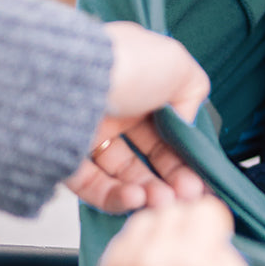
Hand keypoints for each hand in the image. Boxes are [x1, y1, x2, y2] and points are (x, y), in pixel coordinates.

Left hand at [65, 22, 209, 212]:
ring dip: (148, 192)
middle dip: (172, 179)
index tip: (200, 175)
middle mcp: (114, 110)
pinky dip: (117, 197)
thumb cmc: (126, 64)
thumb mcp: (179, 67)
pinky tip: (136, 198)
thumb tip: (186, 124)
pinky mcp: (64, 158)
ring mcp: (88, 134)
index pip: (168, 128)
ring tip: (163, 201)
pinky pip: (93, 186)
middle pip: (149, 156)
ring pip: (123, 175)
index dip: (186, 154)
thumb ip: (193, 94)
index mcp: (140, 87)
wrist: (71, 77)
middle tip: (187, 195)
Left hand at [95, 195, 250, 265]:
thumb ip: (225, 242)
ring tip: (170, 253)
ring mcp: (128, 261)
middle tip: (192, 247)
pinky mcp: (110, 264)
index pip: (204, 208)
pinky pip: (129, 232)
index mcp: (192, 261)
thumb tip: (208, 215)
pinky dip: (142, 241)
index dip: (213, 220)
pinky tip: (152, 263)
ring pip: (149, 216)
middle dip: (187, 222)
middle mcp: (156, 257)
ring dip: (162, 228)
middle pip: (175, 209)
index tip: (214, 235)